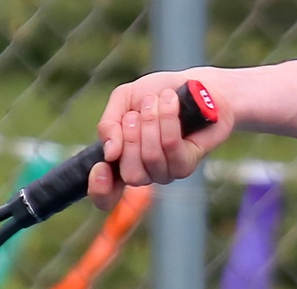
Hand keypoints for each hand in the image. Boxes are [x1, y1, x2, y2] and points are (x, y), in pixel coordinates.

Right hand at [88, 71, 232, 209]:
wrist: (196, 84)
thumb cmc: (157, 94)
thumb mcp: (123, 100)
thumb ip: (108, 124)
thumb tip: (109, 153)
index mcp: (119, 163)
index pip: (105, 196)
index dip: (99, 188)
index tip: (101, 167)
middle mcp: (141, 174)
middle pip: (130, 174)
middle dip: (131, 137)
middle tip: (136, 113)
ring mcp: (164, 173)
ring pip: (151, 157)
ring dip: (152, 122)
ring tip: (156, 100)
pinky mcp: (186, 165)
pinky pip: (172, 147)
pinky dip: (168, 119)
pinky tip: (170, 102)